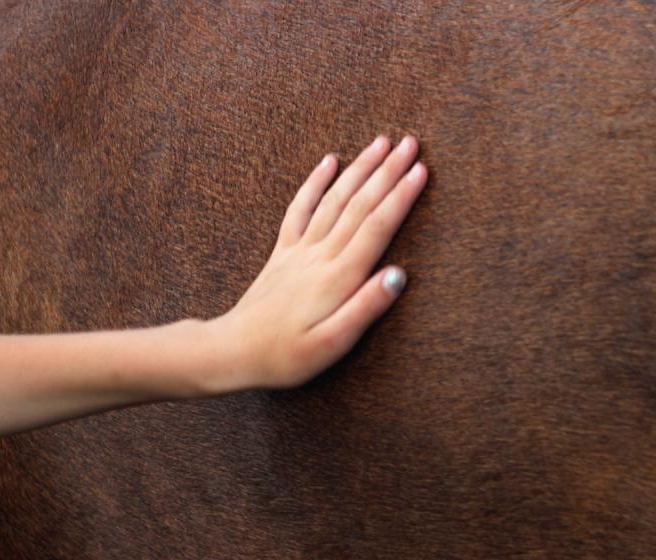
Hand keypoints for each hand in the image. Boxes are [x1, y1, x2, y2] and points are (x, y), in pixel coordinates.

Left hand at [207, 135, 427, 391]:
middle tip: (411, 143)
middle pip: (359, 204)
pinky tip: (329, 161)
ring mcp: (299, 250)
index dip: (401, 196)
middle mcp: (320, 255)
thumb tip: (399, 275)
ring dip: (359, 168)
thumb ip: (366, 308)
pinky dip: (316, 182)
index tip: (421, 169)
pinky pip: (300, 208)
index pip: (376, 226)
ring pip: (334, 199)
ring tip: (381, 142)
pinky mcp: (283, 252)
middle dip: (387, 171)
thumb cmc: (287, 356)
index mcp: (338, 277)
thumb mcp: (332, 344)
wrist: (234, 351)